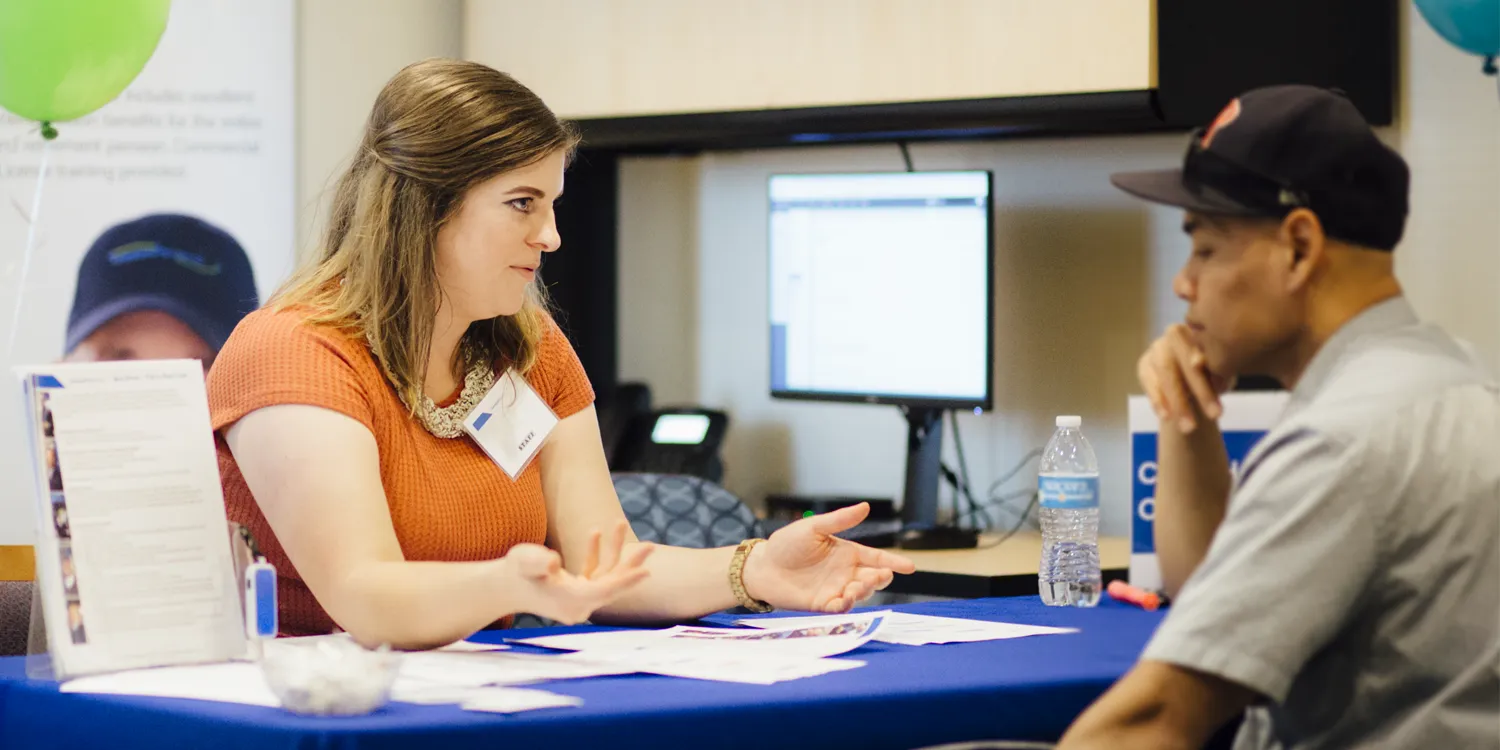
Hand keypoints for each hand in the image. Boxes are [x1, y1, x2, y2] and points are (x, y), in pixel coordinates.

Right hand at [505, 522, 651, 623]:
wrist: (503, 586)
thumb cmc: (514, 572)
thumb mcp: (523, 561)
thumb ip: (538, 561)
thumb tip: (553, 562)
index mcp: (572, 602)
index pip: (605, 591)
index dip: (626, 580)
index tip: (646, 571)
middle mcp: (579, 605)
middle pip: (612, 584)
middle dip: (631, 565)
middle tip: (651, 546)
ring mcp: (579, 600)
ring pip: (605, 576)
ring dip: (613, 551)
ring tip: (619, 522)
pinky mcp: (575, 592)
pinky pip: (593, 574)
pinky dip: (596, 555)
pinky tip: (595, 532)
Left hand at [742, 503, 916, 612]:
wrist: (762, 565)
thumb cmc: (786, 544)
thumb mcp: (814, 527)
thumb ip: (840, 520)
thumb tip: (865, 506)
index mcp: (847, 553)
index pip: (876, 557)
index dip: (893, 562)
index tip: (910, 567)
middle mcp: (845, 572)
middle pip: (873, 579)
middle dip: (880, 579)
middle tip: (879, 575)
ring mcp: (835, 589)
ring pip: (860, 594)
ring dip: (863, 592)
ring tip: (855, 587)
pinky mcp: (822, 604)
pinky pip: (839, 607)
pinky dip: (844, 605)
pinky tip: (842, 599)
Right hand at [1137, 324, 1235, 433]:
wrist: (1192, 374)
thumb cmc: (1214, 368)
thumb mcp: (1223, 369)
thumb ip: (1218, 370)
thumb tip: (1206, 372)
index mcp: (1196, 328)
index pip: (1202, 349)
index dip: (1208, 367)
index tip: (1221, 388)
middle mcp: (1172, 334)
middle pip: (1185, 362)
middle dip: (1198, 392)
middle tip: (1215, 416)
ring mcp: (1155, 349)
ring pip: (1165, 375)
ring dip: (1178, 403)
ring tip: (1190, 427)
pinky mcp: (1144, 365)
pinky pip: (1149, 384)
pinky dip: (1158, 402)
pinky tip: (1167, 417)